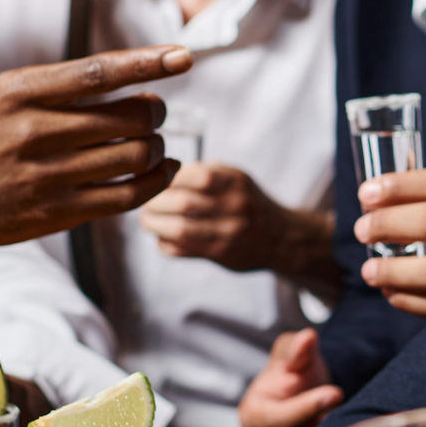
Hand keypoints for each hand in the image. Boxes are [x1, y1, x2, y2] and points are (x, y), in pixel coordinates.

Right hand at [0, 45, 192, 248]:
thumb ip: (55, 84)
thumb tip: (127, 74)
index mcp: (19, 92)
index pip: (99, 72)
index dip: (148, 63)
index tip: (184, 57)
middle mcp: (34, 131)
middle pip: (130, 117)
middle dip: (156, 113)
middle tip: (155, 113)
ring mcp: (46, 176)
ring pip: (135, 157)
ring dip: (158, 147)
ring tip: (155, 143)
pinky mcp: (55, 213)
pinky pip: (126, 197)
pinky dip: (156, 181)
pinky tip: (162, 170)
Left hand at [141, 164, 342, 300]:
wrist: (280, 238)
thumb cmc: (249, 203)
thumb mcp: (236, 178)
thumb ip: (205, 172)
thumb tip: (162, 173)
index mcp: (235, 181)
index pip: (193, 174)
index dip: (167, 178)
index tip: (156, 181)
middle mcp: (234, 206)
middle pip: (181, 203)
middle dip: (154, 203)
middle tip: (145, 204)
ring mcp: (228, 232)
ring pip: (178, 230)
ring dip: (154, 225)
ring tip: (148, 220)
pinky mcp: (220, 254)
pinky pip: (182, 250)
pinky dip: (164, 244)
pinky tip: (163, 238)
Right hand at [238, 330, 342, 426]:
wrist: (292, 397)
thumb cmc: (289, 373)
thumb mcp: (290, 354)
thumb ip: (297, 349)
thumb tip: (308, 337)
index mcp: (253, 416)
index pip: (278, 419)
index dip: (307, 407)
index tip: (335, 393)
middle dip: (324, 425)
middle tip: (349, 409)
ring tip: (350, 418)